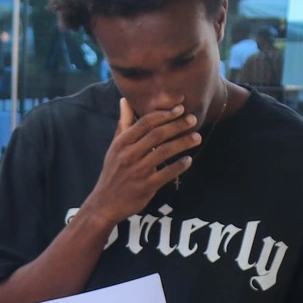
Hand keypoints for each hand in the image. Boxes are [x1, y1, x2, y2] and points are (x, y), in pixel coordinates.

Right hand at [79, 98, 201, 228]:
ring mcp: (138, 171)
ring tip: (197, 137)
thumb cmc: (113, 171)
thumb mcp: (114, 146)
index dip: (164, 114)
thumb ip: (123, 123)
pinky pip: (166, 174)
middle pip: (157, 135)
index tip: (180, 108)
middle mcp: (129, 155)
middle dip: (177, 125)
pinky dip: (179, 166)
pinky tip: (188, 160)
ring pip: (164, 152)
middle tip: (193, 119)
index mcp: (122, 142)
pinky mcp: (146, 187)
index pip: (145, 123)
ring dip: (182, 143)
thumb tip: (125, 100)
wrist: (105, 203)